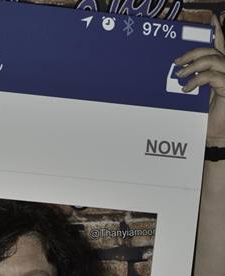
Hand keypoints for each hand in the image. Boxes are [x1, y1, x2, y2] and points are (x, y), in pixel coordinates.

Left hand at [174, 15, 224, 143]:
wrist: (214, 136)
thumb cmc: (205, 119)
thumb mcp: (196, 96)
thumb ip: (194, 81)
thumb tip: (179, 71)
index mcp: (220, 71)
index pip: (220, 47)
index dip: (219, 32)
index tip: (214, 18)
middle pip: (212, 51)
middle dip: (192, 53)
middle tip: (176, 62)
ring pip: (212, 60)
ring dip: (193, 66)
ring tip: (179, 76)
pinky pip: (212, 76)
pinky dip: (197, 80)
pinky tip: (187, 88)